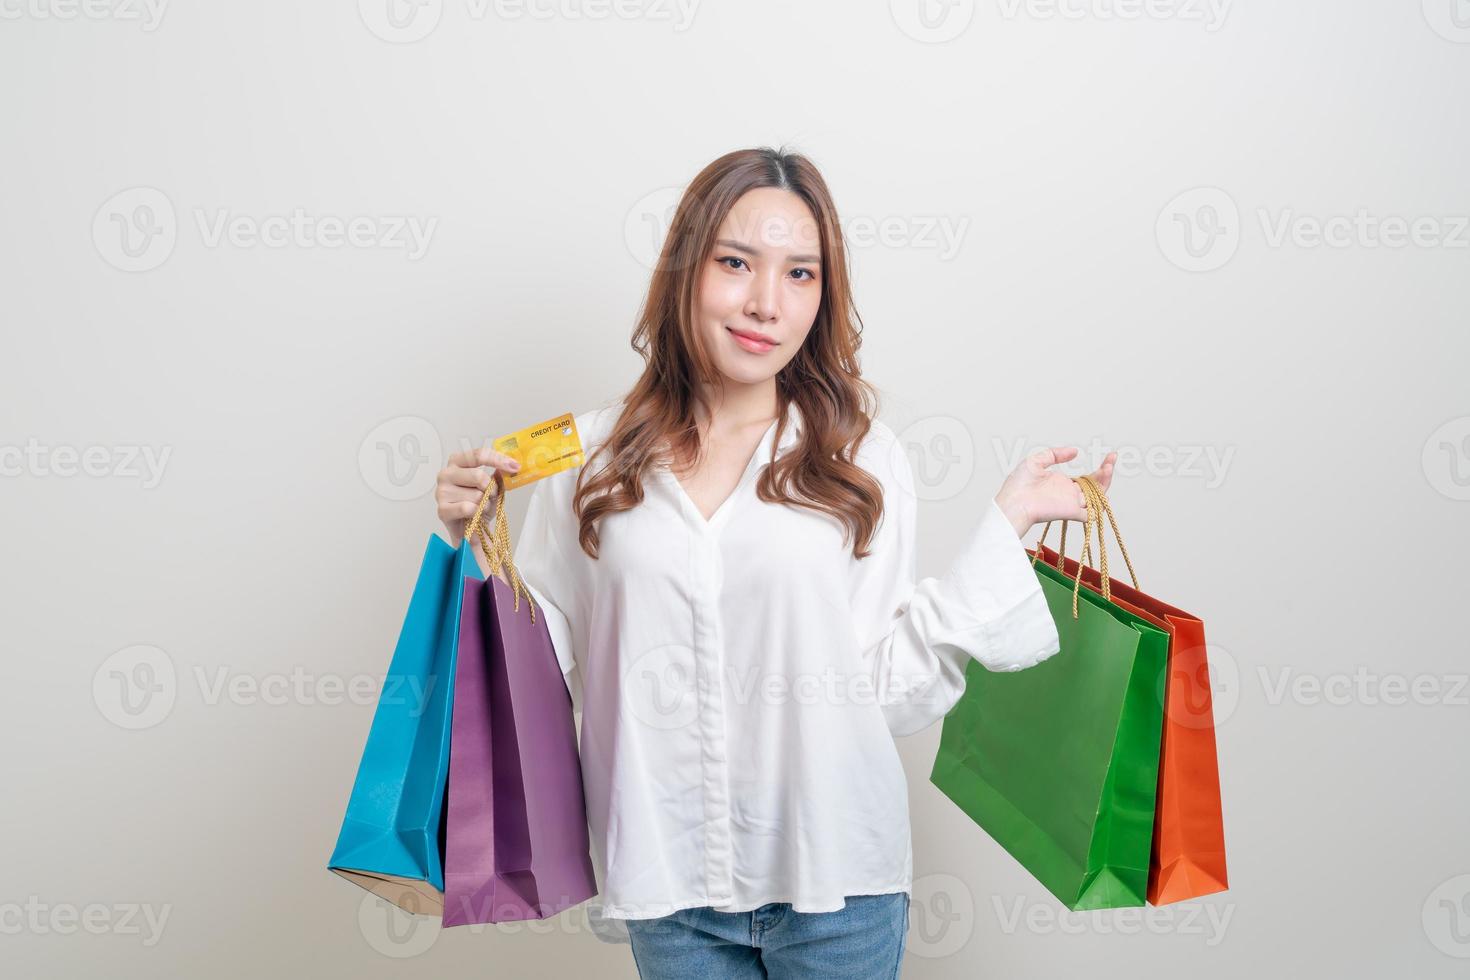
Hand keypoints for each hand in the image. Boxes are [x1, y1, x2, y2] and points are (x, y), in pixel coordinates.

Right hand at [436, 447, 521, 545]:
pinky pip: (468, 508)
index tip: (514, 466)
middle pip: (478, 476)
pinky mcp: (442, 510)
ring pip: (476, 495)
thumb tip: (511, 466)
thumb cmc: (479, 504)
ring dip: (485, 504)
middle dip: (491, 489)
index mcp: (457, 462)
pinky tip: (474, 516)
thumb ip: (498, 474)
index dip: (498, 459)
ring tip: (480, 509)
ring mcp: (442, 492)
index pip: (478, 455)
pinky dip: (477, 513)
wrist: (470, 529)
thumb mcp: (492, 486)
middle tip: (492, 497)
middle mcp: (446, 474)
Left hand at [993, 447, 1116, 537]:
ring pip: (1097, 496)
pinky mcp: (1070, 513)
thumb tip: (1075, 451)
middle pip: (1096, 485)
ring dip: (1105, 482)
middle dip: (1107, 472)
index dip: (1101, 468)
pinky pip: (1090, 515)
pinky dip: (1099, 507)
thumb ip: (1055, 455)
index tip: (1110, 456)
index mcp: (1063, 483)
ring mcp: (1071, 504)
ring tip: (1108, 467)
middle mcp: (1070, 494)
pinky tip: (1103, 491)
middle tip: (1112, 458)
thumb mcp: (1036, 461)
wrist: (1013, 501)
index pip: (1087, 478)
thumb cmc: (1019, 484)